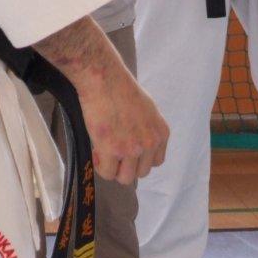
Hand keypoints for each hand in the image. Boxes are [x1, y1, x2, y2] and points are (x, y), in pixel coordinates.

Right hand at [76, 59, 168, 183]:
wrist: (105, 80)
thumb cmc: (121, 89)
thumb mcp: (148, 110)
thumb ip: (147, 130)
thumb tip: (138, 145)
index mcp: (161, 133)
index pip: (155, 162)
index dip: (139, 160)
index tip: (127, 152)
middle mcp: (151, 143)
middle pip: (141, 173)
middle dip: (126, 166)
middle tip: (112, 152)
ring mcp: (133, 149)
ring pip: (125, 178)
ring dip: (113, 169)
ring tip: (103, 152)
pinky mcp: (113, 151)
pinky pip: (107, 173)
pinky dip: (100, 166)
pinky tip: (96, 151)